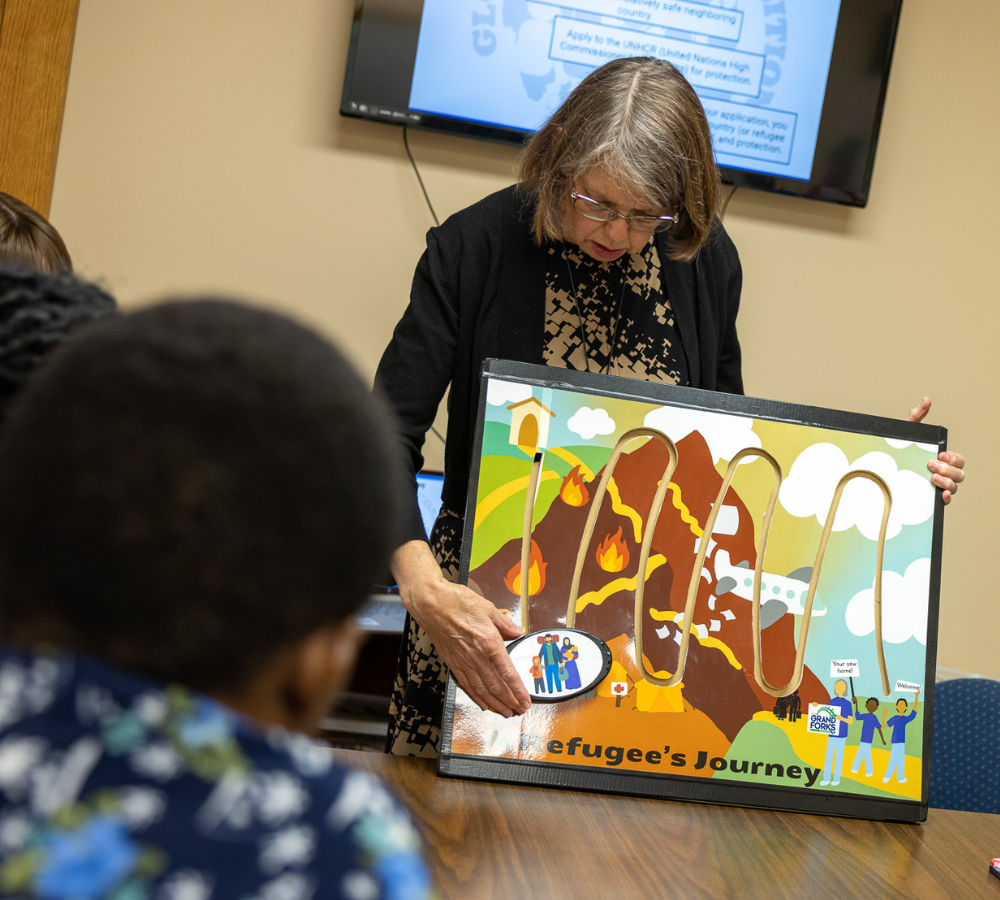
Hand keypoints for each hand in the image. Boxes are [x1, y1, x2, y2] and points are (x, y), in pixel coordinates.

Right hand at [392, 541, 530, 716]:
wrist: (431, 603)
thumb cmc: (457, 601)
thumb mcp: (488, 607)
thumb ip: (505, 623)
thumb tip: (518, 631)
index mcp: (489, 642)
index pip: (507, 672)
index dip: (517, 690)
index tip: (526, 700)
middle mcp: (477, 656)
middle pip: (496, 685)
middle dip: (509, 701)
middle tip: (519, 711)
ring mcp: (463, 661)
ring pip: (482, 688)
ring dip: (495, 703)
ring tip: (505, 712)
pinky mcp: (452, 661)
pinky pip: (466, 683)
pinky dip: (475, 696)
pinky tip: (482, 703)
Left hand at [905, 397, 965, 504]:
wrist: (879, 470)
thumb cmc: (897, 452)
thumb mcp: (905, 434)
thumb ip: (916, 416)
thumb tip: (926, 400)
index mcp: (940, 459)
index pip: (958, 459)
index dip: (953, 457)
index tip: (940, 454)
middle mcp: (941, 473)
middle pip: (960, 473)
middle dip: (949, 469)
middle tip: (931, 464)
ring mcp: (936, 486)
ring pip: (955, 487)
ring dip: (947, 482)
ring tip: (932, 477)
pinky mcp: (929, 497)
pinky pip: (945, 501)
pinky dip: (946, 498)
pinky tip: (940, 494)